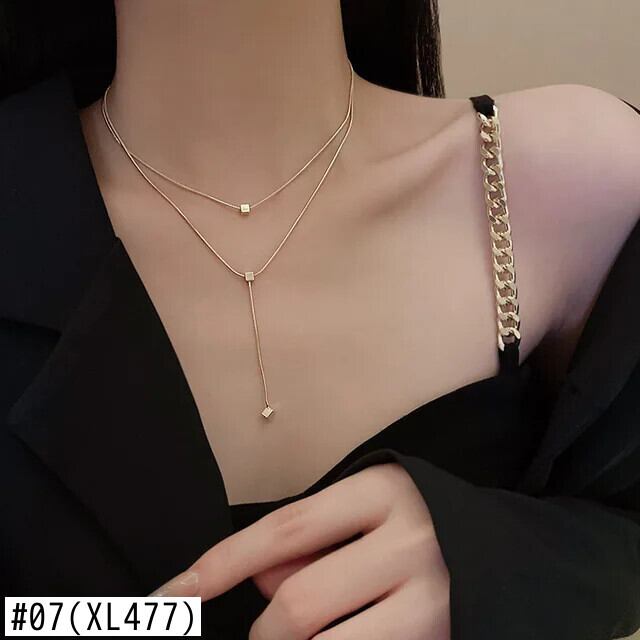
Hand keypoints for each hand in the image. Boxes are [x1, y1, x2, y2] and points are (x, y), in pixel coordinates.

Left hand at [150, 462, 450, 638]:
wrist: (511, 554)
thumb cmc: (420, 526)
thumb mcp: (366, 513)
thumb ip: (309, 542)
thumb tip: (257, 581)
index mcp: (380, 493)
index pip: (283, 528)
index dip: (222, 563)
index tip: (174, 592)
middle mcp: (408, 541)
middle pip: (299, 603)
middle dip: (267, 633)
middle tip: (268, 636)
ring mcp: (431, 599)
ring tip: (312, 636)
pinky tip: (344, 635)